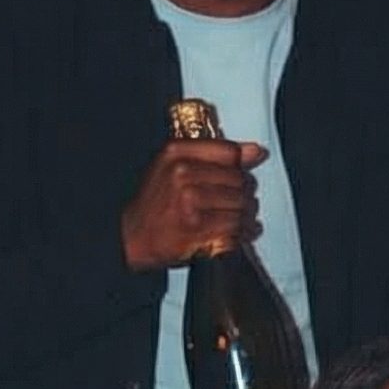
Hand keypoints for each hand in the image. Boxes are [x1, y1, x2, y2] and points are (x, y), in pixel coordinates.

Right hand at [121, 137, 266, 270]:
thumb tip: (256, 151)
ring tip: (235, 220)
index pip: (229, 152)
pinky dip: (241, 233)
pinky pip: (235, 227)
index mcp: (176, 152)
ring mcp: (189, 200)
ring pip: (241, 204)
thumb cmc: (156, 203)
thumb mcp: (173, 167)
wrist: (132, 237)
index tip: (241, 176)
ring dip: (244, 215)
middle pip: (239, 179)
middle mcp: (182, 173)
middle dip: (244, 194)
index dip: (240, 166)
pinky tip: (235, 234)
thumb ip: (214, 155)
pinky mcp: (197, 228)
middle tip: (235, 204)